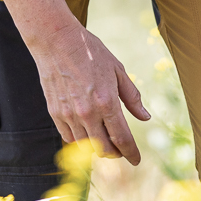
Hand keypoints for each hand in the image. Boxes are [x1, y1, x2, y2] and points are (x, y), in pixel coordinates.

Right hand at [26, 20, 151, 164]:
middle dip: (116, 153)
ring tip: (105, 141)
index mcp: (107, 102)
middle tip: (121, 150)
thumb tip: (146, 117)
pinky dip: (80, 141)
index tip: (137, 160)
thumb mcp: (118, 70)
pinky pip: (69, 138)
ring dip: (98, 148)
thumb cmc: (91, 52)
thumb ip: (132, 97)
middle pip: (104, 149)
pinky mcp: (55, 113)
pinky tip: (87, 133)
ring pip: (86, 146)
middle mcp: (88, 113)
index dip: (131, 153)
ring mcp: (69, 115)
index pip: (122, 138)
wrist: (57, 40)